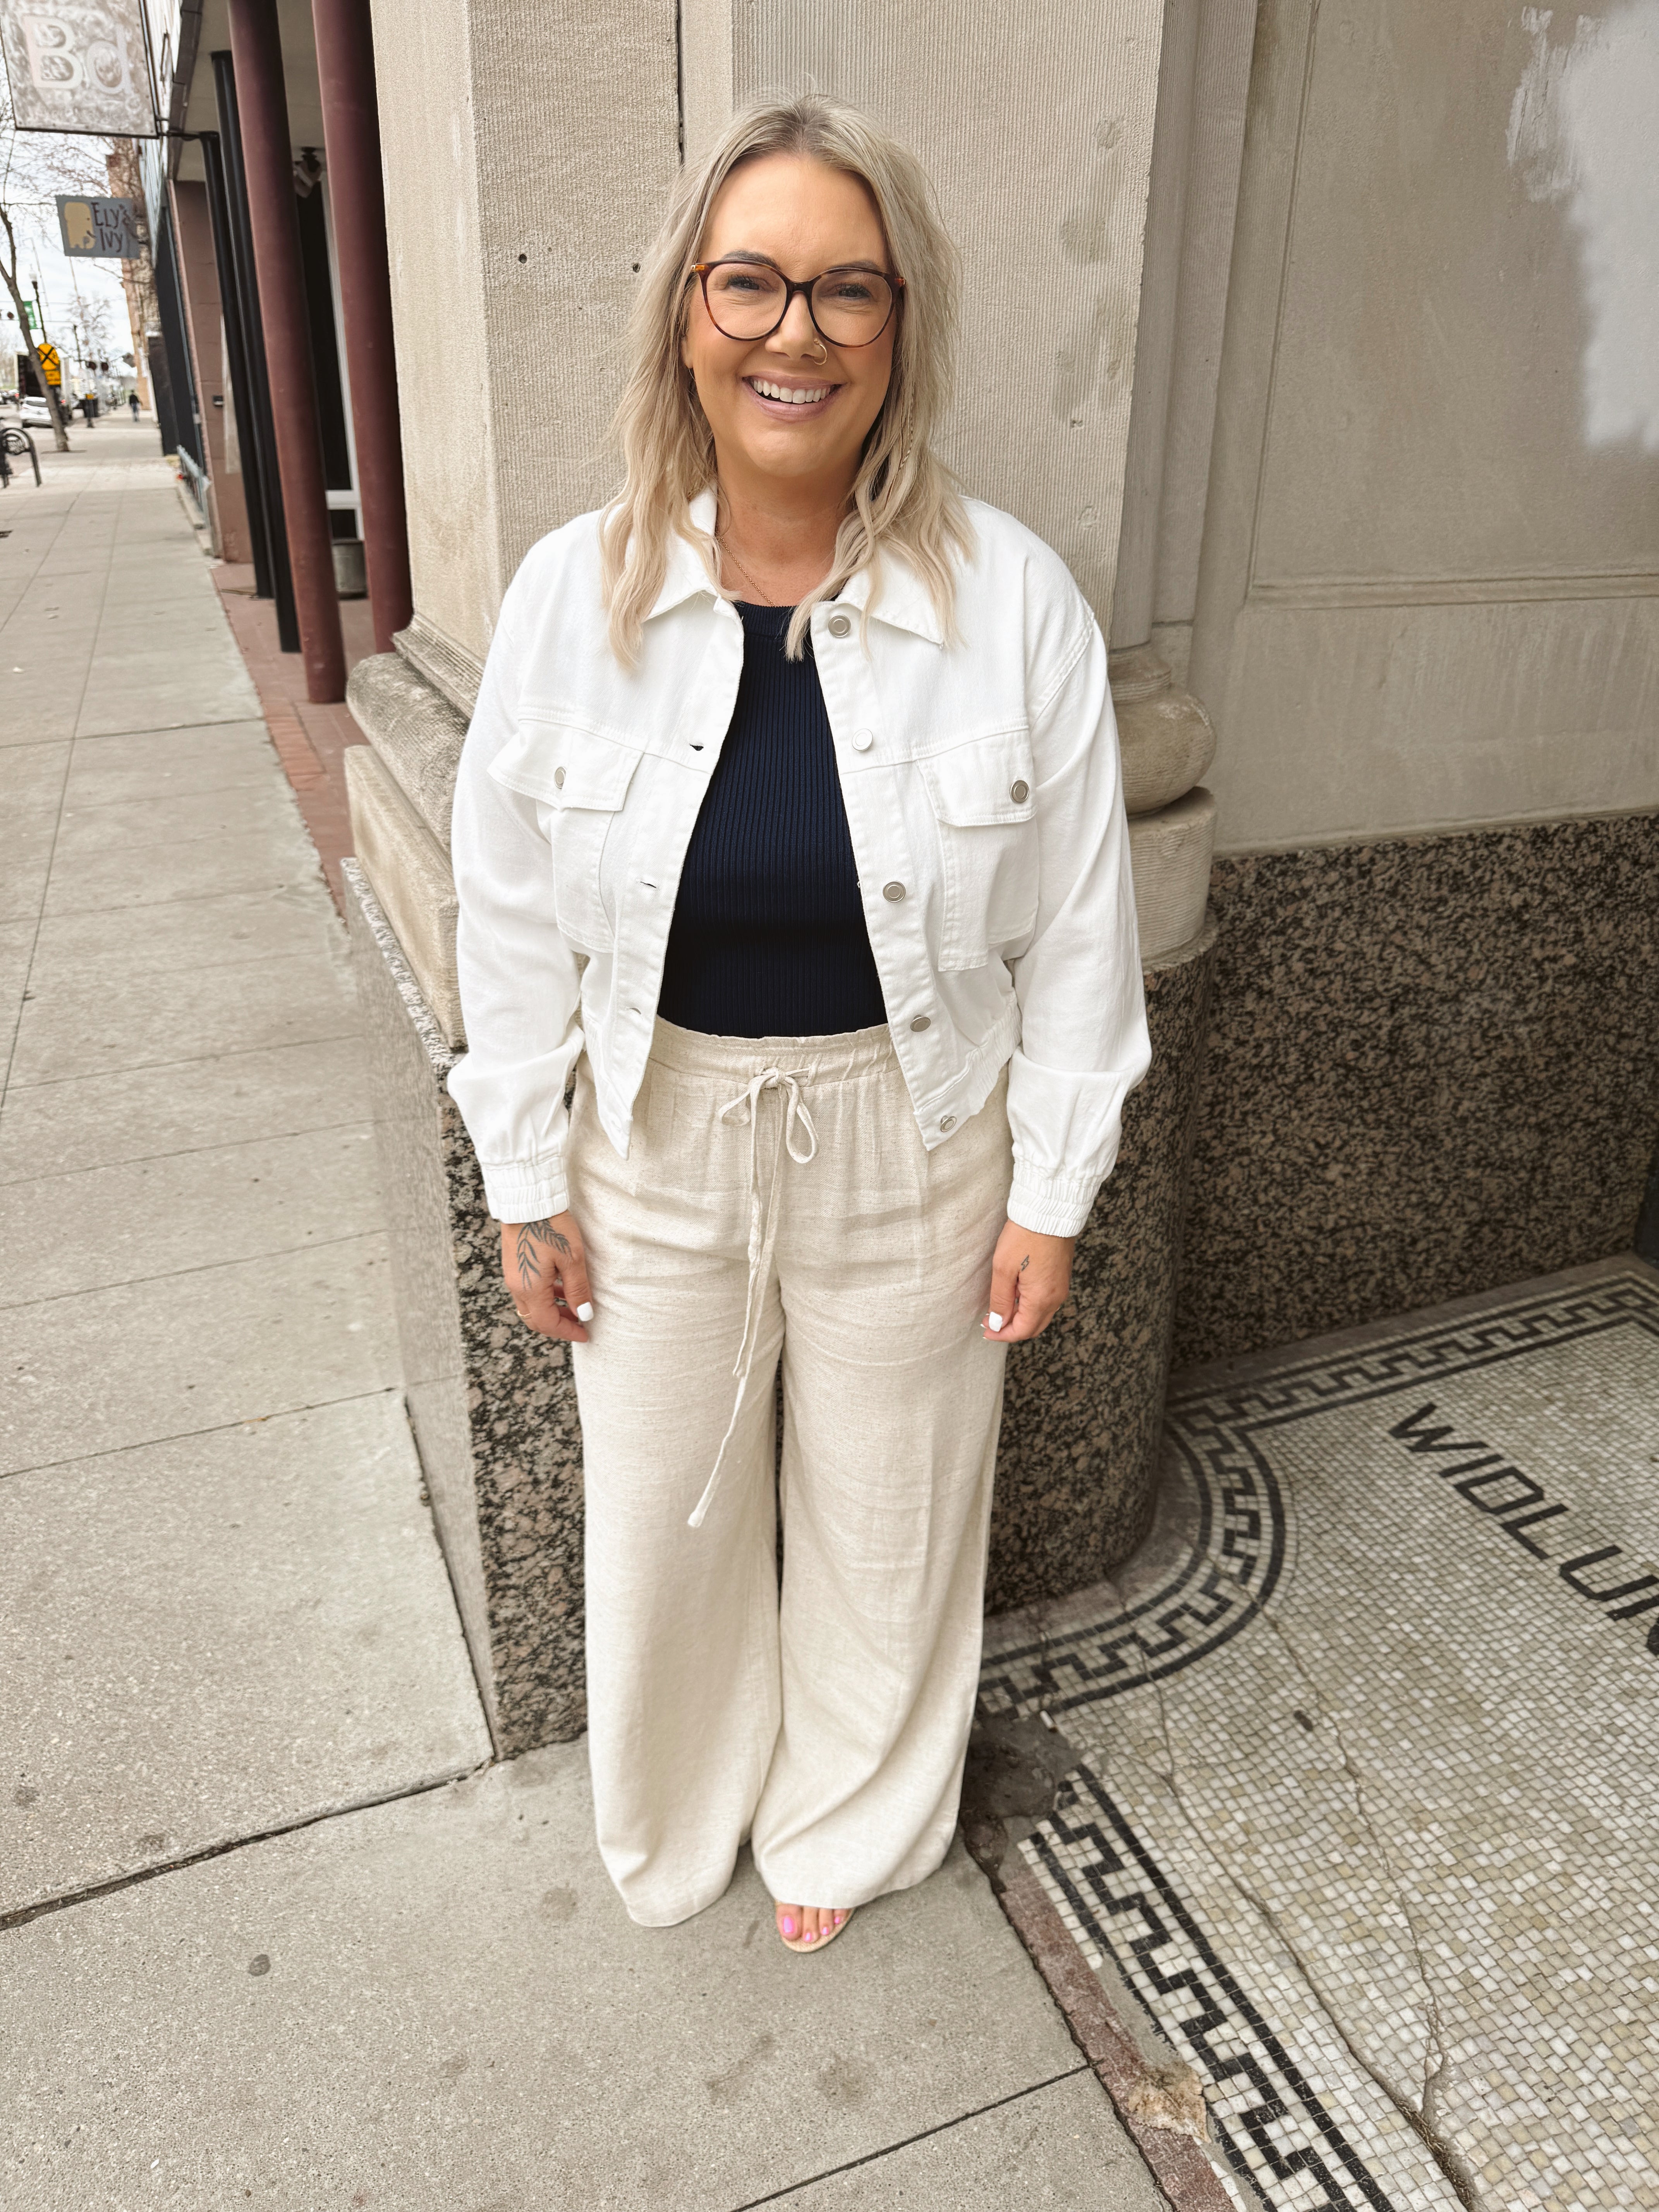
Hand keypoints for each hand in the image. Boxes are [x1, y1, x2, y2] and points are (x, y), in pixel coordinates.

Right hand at [500, 1212, 593, 1342]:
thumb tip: (584, 1314)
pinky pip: (528, 1291)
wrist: (527, 1201)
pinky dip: (545, 1297)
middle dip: (558, 1324)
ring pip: (532, 1306)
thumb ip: (577, 1289)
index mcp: (530, 1289)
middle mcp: (517, 1287)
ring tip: (575, 1305)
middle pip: (536, 1319)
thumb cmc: (551, 1227)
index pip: (547, 1323)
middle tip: (580, 1323)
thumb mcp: (572, 1259)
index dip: (567, 1332)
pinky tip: (561, 1287)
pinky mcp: (513, 1266)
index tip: (585, 1334)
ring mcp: (512, 1276)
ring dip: (552, 1310)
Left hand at [983, 1220, 1074, 1343]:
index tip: (985, 1330)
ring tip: (1000, 1307)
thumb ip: (1001, 1300)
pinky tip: (1016, 1294)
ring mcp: (1061, 1288)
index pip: (1022, 1331)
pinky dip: (1030, 1306)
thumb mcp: (1003, 1268)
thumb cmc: (1025, 1236)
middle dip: (1011, 1329)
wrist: (1049, 1211)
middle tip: (990, 1322)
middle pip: (1033, 1327)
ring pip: (1040, 1315)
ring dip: (1020, 1317)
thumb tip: (998, 1323)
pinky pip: (1046, 1301)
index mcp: (1042, 1299)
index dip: (1002, 1334)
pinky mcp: (1061, 1277)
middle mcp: (1056, 1298)